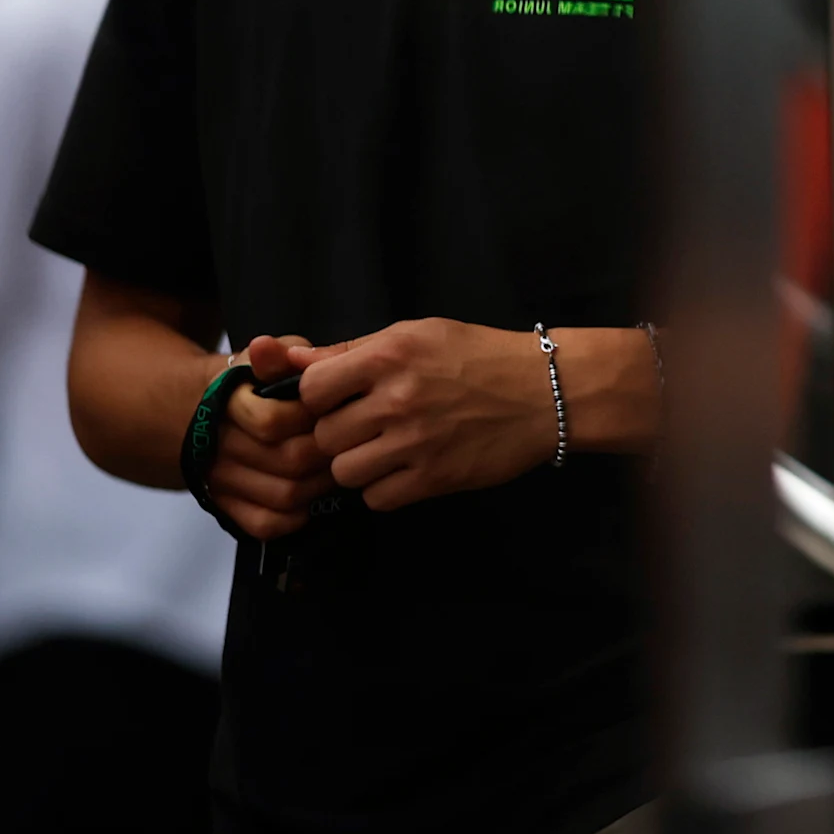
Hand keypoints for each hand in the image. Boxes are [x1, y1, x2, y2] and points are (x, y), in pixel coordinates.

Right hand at [212, 334, 333, 539]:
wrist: (204, 415)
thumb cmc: (252, 385)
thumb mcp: (264, 361)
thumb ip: (276, 355)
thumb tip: (265, 346)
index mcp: (227, 404)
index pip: (275, 420)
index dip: (313, 417)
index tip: (336, 407)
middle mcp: (220, 445)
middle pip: (289, 461)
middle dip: (328, 451)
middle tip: (353, 441)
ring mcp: (221, 480)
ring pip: (283, 495)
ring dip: (321, 485)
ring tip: (340, 466)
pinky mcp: (225, 507)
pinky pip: (265, 524)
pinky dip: (295, 517)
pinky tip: (312, 498)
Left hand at [293, 319, 559, 511]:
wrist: (546, 391)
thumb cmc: (479, 356)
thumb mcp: (417, 335)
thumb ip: (351, 349)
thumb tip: (288, 359)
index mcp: (389, 357)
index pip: (311, 389)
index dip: (318, 398)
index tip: (340, 399)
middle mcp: (396, 400)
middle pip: (323, 436)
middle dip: (339, 434)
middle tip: (367, 427)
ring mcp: (415, 444)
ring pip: (344, 472)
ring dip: (359, 464)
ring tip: (386, 450)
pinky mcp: (435, 479)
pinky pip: (377, 499)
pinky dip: (384, 489)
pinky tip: (405, 470)